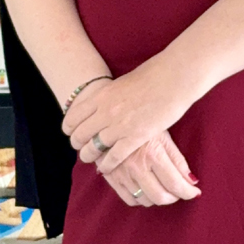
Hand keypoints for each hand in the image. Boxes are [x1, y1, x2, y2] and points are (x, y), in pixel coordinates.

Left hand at [63, 56, 195, 174]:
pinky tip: (106, 167)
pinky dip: (107, 164)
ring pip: (93, 148)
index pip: (73, 117)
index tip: (71, 132)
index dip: (69, 128)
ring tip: (91, 159)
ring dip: (89, 156)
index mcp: (101, 96)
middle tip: (81, 148)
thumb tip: (104, 102)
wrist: (173, 77)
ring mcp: (119, 125)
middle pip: (80, 135)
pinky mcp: (135, 137)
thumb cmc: (153, 75)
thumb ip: (110, 96)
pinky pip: (113, 157)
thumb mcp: (122, 83)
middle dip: (78, 144)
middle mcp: (105, 111)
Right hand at [100, 131, 200, 205]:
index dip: (188, 192)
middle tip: (179, 191)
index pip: (174, 183)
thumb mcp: (163, 136)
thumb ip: (177, 160)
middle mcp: (136, 167)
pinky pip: (129, 200)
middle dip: (174, 197)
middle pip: (160, 197)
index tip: (194, 192)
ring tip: (162, 187)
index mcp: (152, 154)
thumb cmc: (141, 124)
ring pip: (145, 200)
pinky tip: (146, 189)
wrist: (110, 119)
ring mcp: (122, 174)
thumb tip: (192, 181)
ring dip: (158, 198)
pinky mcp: (111, 178)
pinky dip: (141, 199)